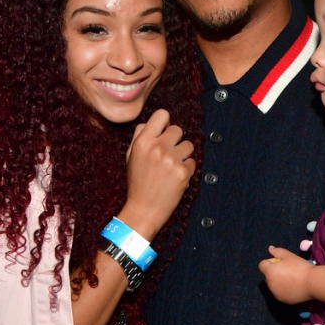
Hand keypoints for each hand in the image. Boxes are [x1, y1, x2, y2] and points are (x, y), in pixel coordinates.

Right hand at [122, 109, 195, 237]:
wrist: (143, 210)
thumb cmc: (138, 183)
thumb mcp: (131, 156)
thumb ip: (140, 136)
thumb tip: (154, 122)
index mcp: (143, 142)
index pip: (162, 115)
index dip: (165, 123)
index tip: (164, 133)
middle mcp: (157, 148)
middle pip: (177, 129)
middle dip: (175, 141)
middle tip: (168, 155)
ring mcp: (171, 160)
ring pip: (188, 145)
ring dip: (183, 155)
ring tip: (172, 168)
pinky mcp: (183, 172)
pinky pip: (192, 162)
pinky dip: (187, 170)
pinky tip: (175, 179)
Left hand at [259, 245, 314, 303]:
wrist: (313, 283)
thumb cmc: (301, 267)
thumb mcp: (288, 255)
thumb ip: (277, 251)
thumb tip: (270, 249)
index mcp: (269, 272)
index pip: (262, 265)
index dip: (271, 262)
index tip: (282, 262)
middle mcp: (270, 284)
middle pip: (268, 276)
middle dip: (274, 272)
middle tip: (289, 270)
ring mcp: (275, 293)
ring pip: (274, 285)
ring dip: (279, 281)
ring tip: (293, 279)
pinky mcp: (282, 300)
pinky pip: (280, 293)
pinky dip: (284, 289)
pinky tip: (294, 286)